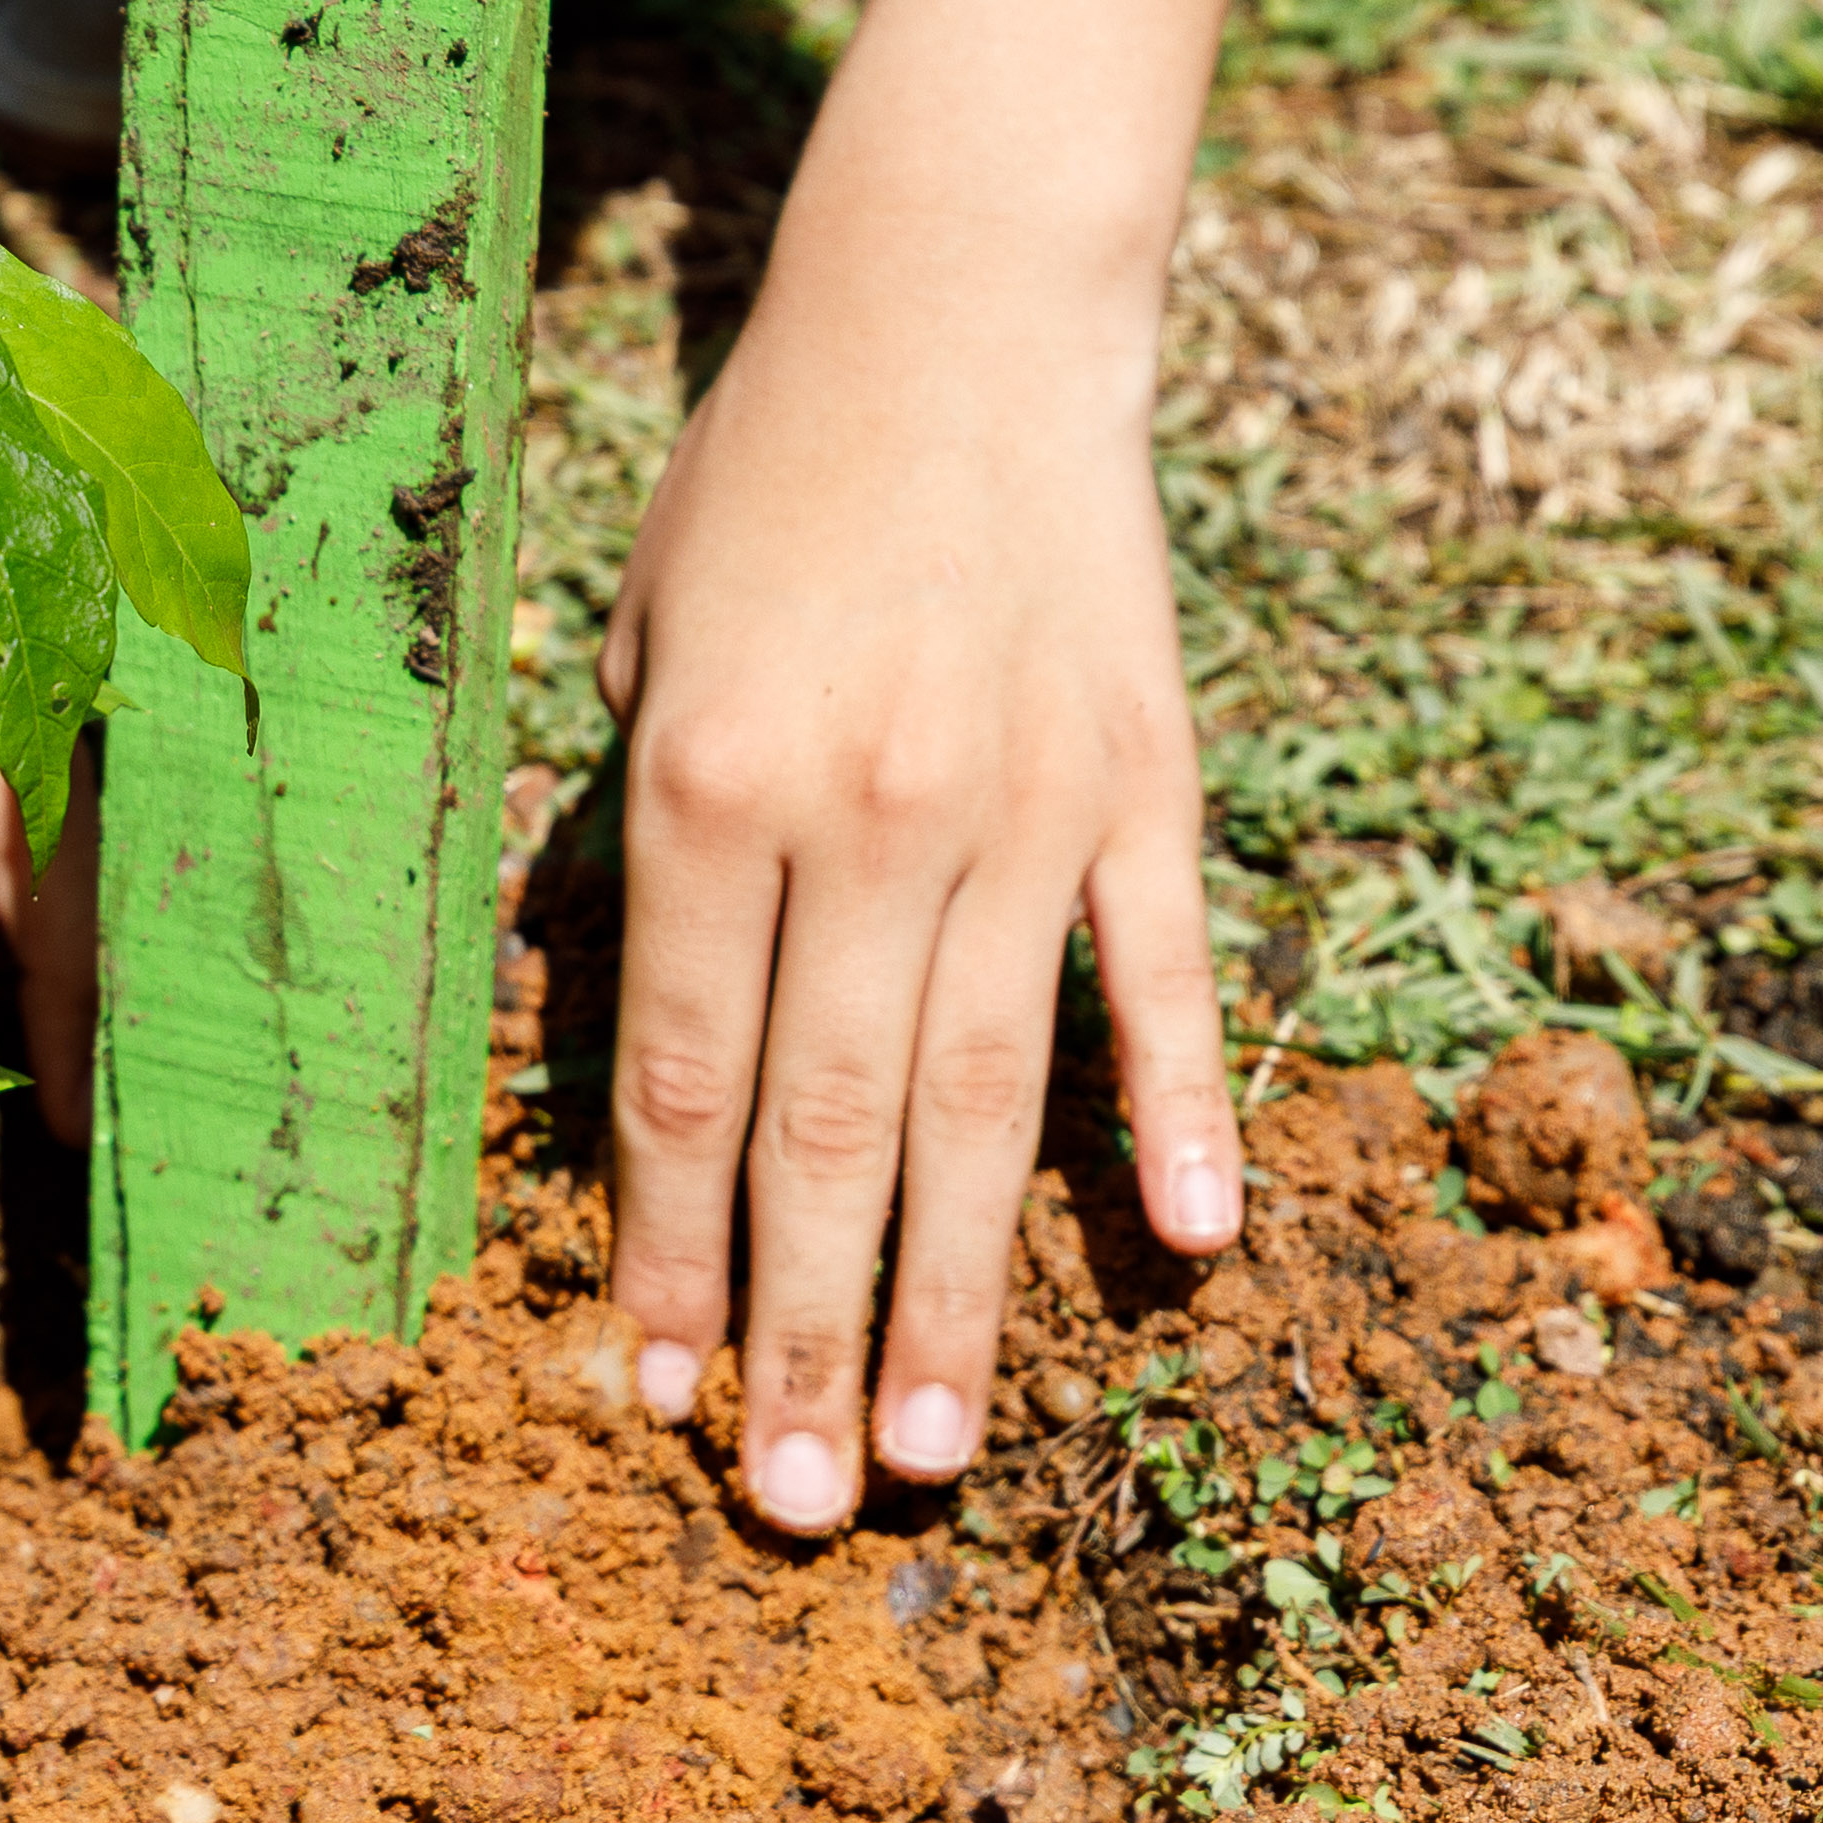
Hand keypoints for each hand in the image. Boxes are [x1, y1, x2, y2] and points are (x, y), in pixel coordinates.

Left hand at [594, 241, 1240, 1535]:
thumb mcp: (639, 642)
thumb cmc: (766, 483)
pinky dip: (1179, 1115)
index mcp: (708, 784)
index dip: (671, 1256)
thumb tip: (635, 1042)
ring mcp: (1026, 809)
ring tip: (930, 1456)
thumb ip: (633, 839)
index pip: (688, 1078)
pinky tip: (1189, 1252)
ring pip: (984, 1100)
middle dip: (803, 1334)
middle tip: (796, 1511)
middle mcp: (867, 814)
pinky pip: (1163, 978)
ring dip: (955, 1291)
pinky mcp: (1147, 782)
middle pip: (830, 1131)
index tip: (657, 1401)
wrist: (958, 312)